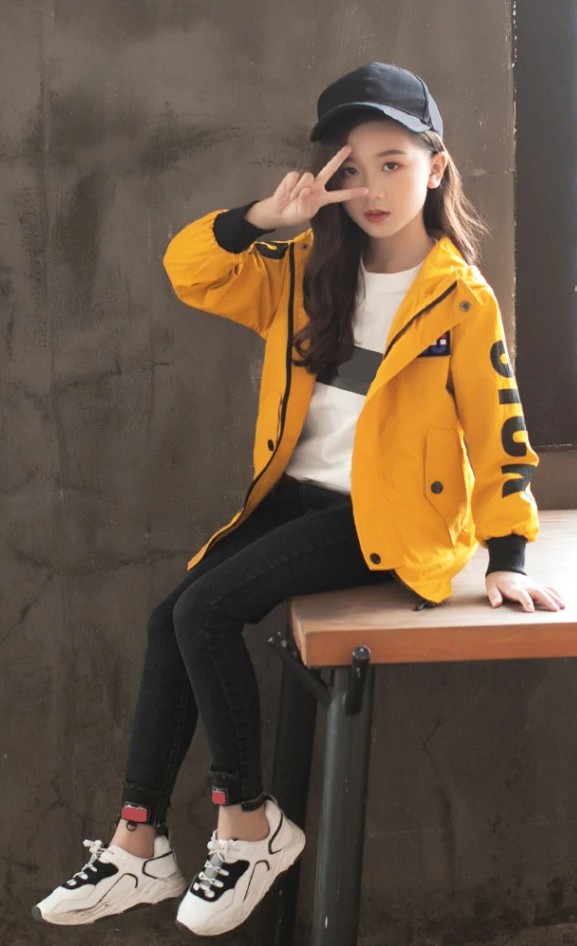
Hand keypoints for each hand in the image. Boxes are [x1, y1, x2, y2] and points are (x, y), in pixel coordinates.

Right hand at [248, 145, 368, 229]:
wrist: (279, 212)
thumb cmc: (294, 213)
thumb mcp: (303, 213)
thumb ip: (306, 203)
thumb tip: (305, 190)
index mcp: (322, 197)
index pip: (340, 195)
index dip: (352, 193)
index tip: (366, 191)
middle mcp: (316, 186)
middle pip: (329, 170)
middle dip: (338, 158)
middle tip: (348, 148)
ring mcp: (306, 180)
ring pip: (307, 177)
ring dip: (298, 190)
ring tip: (293, 198)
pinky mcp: (294, 177)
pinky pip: (294, 178)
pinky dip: (290, 187)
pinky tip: (288, 192)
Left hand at [485, 571, 565, 611]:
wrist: (503, 569)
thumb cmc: (497, 581)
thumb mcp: (491, 587)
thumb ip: (494, 596)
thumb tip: (496, 604)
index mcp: (513, 587)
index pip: (521, 594)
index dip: (526, 601)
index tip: (530, 610)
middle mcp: (525, 586)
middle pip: (537, 592)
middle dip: (546, 600)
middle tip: (554, 609)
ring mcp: (532, 585)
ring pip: (544, 590)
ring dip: (554, 598)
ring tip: (561, 607)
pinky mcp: (536, 586)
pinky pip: (547, 588)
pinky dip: (555, 593)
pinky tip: (561, 600)